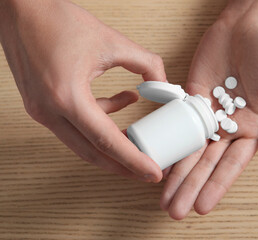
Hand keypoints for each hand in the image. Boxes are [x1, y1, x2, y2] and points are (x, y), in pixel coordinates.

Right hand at [0, 0, 165, 181]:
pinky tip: (123, 102)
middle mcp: (49, 110)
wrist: (20, 8)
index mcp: (66, 97)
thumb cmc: (56, 20)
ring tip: (137, 140)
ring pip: (82, 142)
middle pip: (92, 152)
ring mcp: (42, 110)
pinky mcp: (42, 104)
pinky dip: (100, 119)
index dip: (133, 160)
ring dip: (111, 144)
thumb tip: (163, 83)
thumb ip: (145, 63)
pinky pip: (75, 124)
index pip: (107, 141)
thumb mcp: (111, 41)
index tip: (151, 174)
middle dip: (122, 165)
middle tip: (145, 170)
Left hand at [160, 0, 257, 218]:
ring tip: (164, 197)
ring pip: (190, 148)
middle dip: (191, 187)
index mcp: (254, 128)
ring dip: (178, 173)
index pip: (232, 165)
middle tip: (175, 211)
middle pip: (207, 163)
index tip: (202, 207)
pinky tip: (161, 161)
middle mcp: (229, 126)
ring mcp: (209, 113)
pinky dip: (171, 142)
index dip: (217, 186)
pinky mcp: (192, 97)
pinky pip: (179, 123)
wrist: (251, 22)